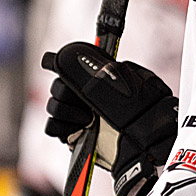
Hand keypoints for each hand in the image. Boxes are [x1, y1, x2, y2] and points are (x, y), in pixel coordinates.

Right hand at [42, 42, 178, 194]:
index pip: (67, 68)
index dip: (59, 66)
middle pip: (57, 87)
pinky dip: (60, 126)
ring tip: (88, 119)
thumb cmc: (143, 109)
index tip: (54, 64)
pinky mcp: (72, 136)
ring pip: (53, 106)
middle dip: (66, 92)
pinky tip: (80, 128)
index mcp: (95, 81)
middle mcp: (83, 97)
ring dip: (67, 111)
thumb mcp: (128, 79)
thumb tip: (89, 54)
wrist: (144, 141)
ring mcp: (76, 116)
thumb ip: (106, 66)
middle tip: (85, 101)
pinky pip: (51, 128)